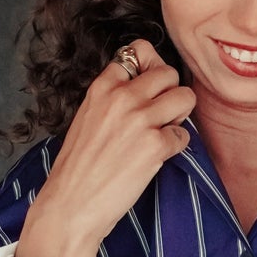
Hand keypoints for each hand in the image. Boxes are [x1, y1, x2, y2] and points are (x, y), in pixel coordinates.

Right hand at [15, 41, 194, 256]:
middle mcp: (122, 97)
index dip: (150, 69)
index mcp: (102, 87)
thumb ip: (113, 97)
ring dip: (180, 115)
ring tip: (162, 132)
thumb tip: (146, 87)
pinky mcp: (155, 145)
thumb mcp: (87, 118)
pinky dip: (176, 147)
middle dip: (170, 92)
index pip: (138, 52)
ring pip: (185, 97)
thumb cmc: (78, 168)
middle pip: (168, 72)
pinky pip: (184, 134)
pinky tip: (156, 157)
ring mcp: (140, 119)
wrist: (71, 205)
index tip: (149, 87)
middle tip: (161, 114)